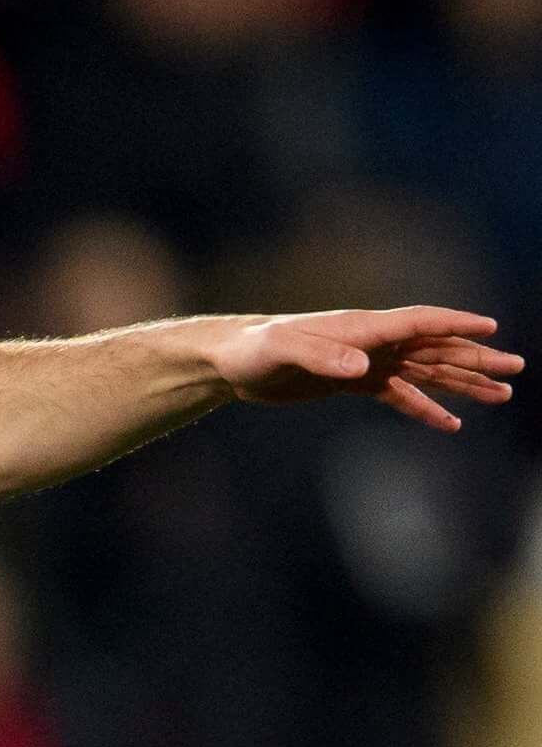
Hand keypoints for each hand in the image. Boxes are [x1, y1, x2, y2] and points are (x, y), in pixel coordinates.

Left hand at [210, 307, 520, 432]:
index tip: (490, 329)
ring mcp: (367, 362)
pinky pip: (400, 395)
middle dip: (475, 359)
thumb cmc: (256, 349)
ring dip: (462, 383)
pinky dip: (426, 407)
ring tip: (501, 394)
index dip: (455, 324)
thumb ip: (324, 357)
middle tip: (515, 368)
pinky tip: (451, 424)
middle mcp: (373, 343)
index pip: (420, 322)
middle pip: (436, 348)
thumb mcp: (285, 351)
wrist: (232, 362)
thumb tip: (364, 367)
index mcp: (363, 329)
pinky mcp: (354, 383)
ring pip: (426, 372)